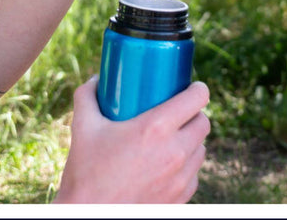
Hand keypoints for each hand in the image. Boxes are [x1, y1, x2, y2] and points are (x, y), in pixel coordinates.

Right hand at [56, 77, 209, 203]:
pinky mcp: (182, 195)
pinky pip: (194, 174)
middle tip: (178, 114)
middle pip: (203, 123)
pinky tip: (169, 166)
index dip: (198, 89)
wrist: (89, 217)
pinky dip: (185, 167)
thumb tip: (97, 80)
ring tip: (172, 140)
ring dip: (191, 141)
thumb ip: (88, 98)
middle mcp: (176, 151)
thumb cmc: (85, 174)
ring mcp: (182, 176)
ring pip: (201, 149)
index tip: (191, 88)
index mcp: (156, 128)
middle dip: (193, 115)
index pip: (198, 98)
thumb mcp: (83, 129)